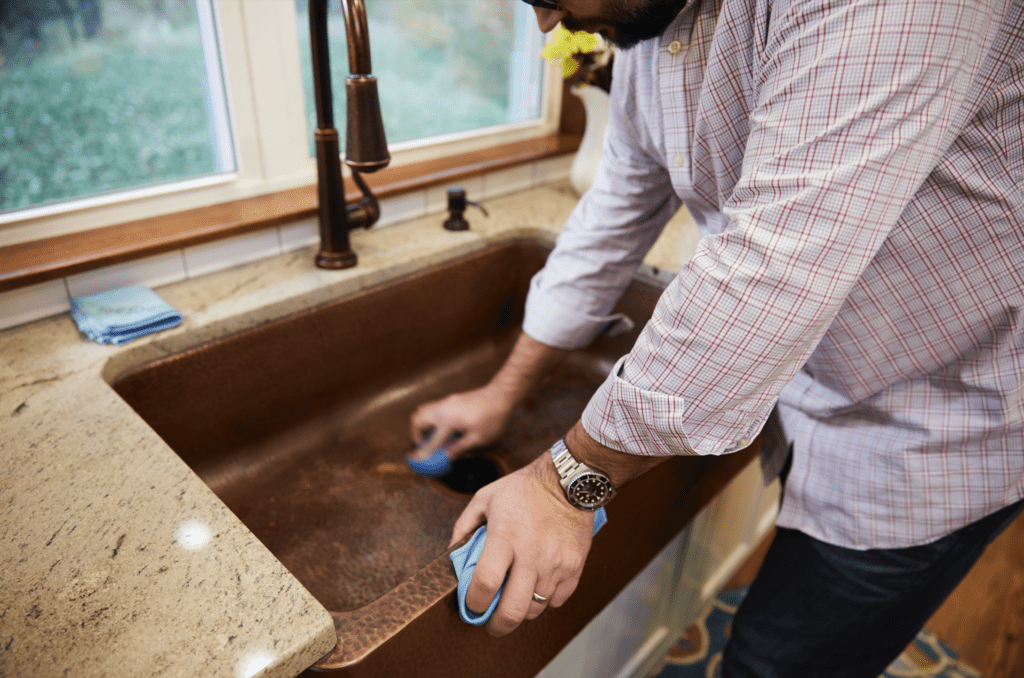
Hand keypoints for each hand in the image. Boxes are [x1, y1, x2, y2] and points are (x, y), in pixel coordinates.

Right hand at [410, 385, 514, 457]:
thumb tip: (447, 456)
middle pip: (417, 419)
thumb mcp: (478, 438)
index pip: (432, 440)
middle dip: (416, 434)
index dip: (425, 452)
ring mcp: (446, 401)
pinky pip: (432, 408)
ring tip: (431, 436)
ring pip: (423, 410)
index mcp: (448, 420)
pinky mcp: (450, 399)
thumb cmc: (492, 418)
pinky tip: (442, 427)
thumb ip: (460, 448)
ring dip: (422, 424)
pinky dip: (430, 418)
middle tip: (424, 445)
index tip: (419, 460)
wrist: (500, 395)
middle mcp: (443, 409)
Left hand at [449, 452, 594, 635]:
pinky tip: (536, 587)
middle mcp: (531, 555)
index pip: (485, 584)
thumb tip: (454, 555)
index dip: (474, 603)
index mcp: (505, 537)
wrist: (567, 481)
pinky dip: (545, 601)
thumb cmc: (522, 488)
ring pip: (535, 609)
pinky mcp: (574, 567)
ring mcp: (555, 564)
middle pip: (512, 610)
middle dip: (497, 625)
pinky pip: (557, 601)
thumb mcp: (485, 498)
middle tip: (491, 623)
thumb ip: (464, 527)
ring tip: (515, 600)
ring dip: (521, 611)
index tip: (471, 606)